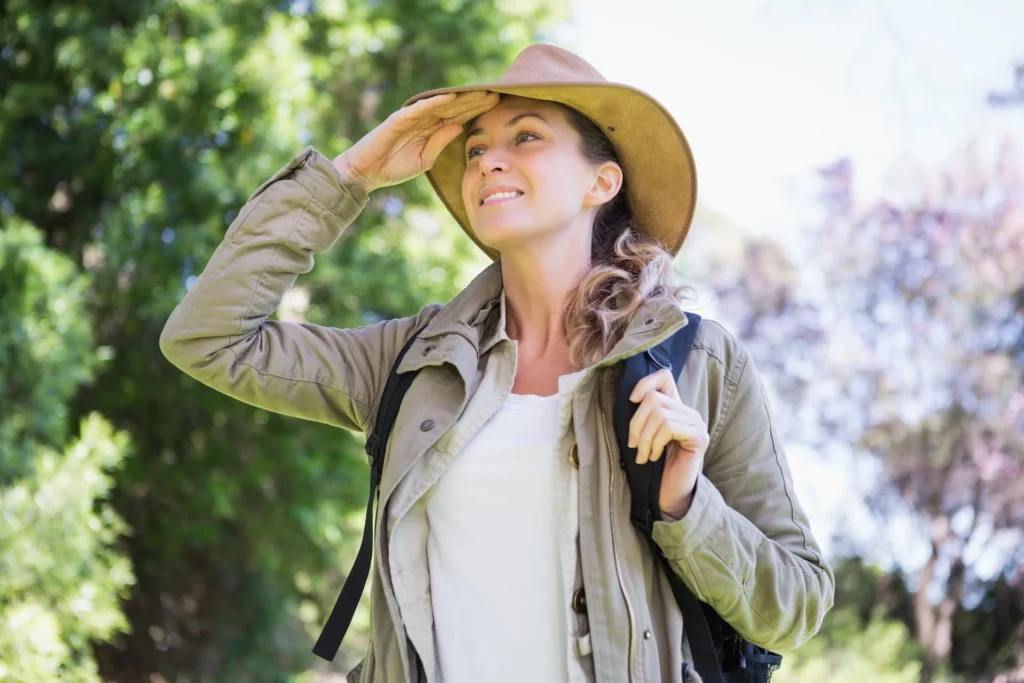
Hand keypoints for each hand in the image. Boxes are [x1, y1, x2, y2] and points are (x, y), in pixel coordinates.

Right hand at [332, 90, 500, 192]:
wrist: (366, 173)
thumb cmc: (393, 167)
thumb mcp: (425, 159)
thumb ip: (441, 142)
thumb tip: (460, 126)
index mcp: (431, 130)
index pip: (458, 116)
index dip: (476, 110)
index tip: (496, 105)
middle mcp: (423, 119)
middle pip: (454, 106)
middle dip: (474, 100)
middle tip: (497, 92)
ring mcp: (411, 117)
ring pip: (440, 104)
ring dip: (460, 97)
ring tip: (480, 92)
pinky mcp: (398, 119)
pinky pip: (419, 109)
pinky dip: (434, 102)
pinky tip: (451, 97)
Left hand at [628, 368, 710, 518]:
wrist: (671, 495)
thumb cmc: (655, 467)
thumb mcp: (645, 435)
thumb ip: (643, 415)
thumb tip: (631, 396)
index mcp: (675, 408)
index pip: (664, 377)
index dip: (645, 383)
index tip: (631, 401)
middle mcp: (689, 412)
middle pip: (654, 398)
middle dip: (636, 423)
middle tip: (634, 445)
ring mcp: (696, 424)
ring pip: (659, 413)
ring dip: (644, 437)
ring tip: (643, 455)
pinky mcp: (698, 437)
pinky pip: (668, 427)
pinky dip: (655, 443)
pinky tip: (654, 457)